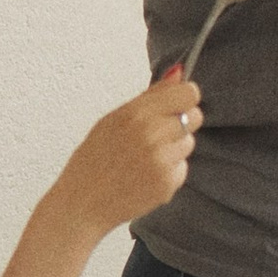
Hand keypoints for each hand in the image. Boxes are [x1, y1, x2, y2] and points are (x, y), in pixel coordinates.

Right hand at [49, 77, 201, 242]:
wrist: (81, 204)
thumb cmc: (93, 159)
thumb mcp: (113, 119)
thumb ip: (150, 96)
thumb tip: (179, 72)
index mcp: (137, 113)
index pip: (188, 93)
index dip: (183, 98)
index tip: (174, 105)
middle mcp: (152, 135)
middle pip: (196, 116)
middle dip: (181, 122)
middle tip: (157, 134)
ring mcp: (162, 161)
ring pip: (189, 143)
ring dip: (174, 148)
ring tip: (145, 158)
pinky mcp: (168, 184)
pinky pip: (182, 168)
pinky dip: (169, 171)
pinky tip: (145, 175)